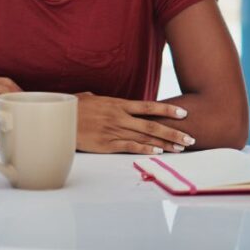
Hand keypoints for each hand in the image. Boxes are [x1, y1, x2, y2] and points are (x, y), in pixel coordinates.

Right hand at [74, 92, 193, 154]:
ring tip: (181, 148)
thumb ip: (99, 99)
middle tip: (190, 138)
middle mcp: (119, 117)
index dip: (167, 109)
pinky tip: (158, 152)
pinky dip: (145, 149)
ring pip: (145, 137)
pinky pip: (130, 146)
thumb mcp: (88, 98)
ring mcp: (114, 131)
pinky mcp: (107, 144)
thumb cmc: (72, 107)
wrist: (58, 119)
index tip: (183, 113)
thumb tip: (99, 98)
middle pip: (152, 125)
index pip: (148, 106)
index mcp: (117, 104)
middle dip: (173, 132)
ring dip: (165, 143)